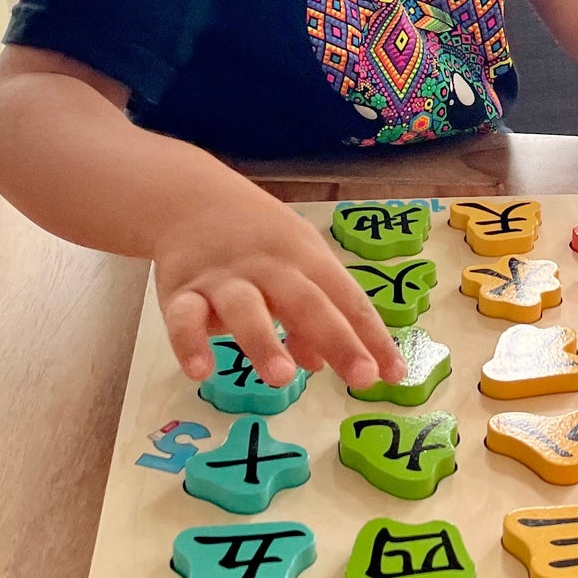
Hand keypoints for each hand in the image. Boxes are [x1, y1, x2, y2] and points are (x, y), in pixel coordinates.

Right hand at [151, 184, 405, 389]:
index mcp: (306, 259)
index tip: (395, 373)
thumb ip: (309, 316)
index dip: (372, 336)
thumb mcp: (294, 266)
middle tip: (362, 379)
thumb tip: (321, 363)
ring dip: (264, 342)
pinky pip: (184, 318)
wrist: (191, 199)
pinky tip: (200, 371)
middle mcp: (270, 267)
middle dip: (338, 339)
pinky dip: (189, 343)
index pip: (347, 298)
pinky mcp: (181, 291)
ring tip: (282, 377)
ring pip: (246, 309)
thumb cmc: (259, 241)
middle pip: (307, 303)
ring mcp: (225, 279)